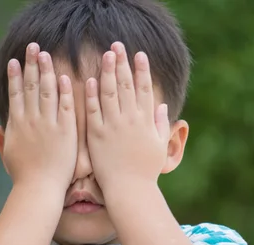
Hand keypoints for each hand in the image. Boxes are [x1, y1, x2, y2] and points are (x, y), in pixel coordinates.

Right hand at [2, 43, 77, 192]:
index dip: (14, 76)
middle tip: (32, 47)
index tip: (14, 61)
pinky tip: (63, 76)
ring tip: (46, 55)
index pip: (15, 94)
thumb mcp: (8, 156)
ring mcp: (48, 124)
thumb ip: (2, 139)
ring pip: (47, 91)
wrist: (39, 188)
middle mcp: (31, 120)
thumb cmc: (23, 176)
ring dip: (46, 71)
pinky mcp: (65, 131)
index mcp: (16, 124)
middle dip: (31, 65)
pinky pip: (65, 106)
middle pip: (30, 86)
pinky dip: (63, 90)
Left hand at [85, 41, 170, 190]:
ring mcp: (113, 126)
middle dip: (122, 64)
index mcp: (146, 121)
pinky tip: (90, 80)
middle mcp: (130, 120)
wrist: (130, 190)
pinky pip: (93, 111)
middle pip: (125, 85)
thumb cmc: (146, 171)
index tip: (139, 54)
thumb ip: (161, 125)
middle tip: (118, 45)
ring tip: (106, 55)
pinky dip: (92, 95)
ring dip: (107, 72)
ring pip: (109, 93)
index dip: (142, 70)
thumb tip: (163, 107)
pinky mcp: (97, 135)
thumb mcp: (159, 146)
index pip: (145, 89)